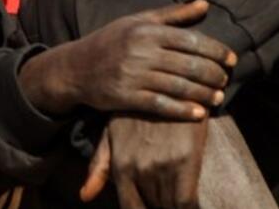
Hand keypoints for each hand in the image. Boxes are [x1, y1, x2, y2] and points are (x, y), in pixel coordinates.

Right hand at [19, 0, 235, 119]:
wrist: (75, 68)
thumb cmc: (110, 41)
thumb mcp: (137, 21)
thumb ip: (172, 15)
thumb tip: (204, 5)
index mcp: (146, 31)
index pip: (191, 40)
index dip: (216, 50)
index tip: (232, 59)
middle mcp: (140, 52)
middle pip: (189, 64)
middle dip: (213, 74)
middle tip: (225, 79)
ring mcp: (133, 75)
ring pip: (179, 86)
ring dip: (203, 93)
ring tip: (218, 97)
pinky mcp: (126, 97)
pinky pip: (161, 105)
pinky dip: (182, 110)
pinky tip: (198, 113)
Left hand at [80, 116, 207, 208]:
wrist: (167, 82)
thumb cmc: (136, 112)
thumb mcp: (111, 134)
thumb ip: (100, 167)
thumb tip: (84, 197)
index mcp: (120, 166)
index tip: (152, 206)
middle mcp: (139, 169)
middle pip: (154, 208)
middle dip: (160, 207)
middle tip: (165, 198)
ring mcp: (162, 164)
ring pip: (170, 207)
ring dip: (173, 206)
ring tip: (177, 196)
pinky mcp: (186, 158)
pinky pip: (187, 201)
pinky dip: (191, 207)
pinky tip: (193, 203)